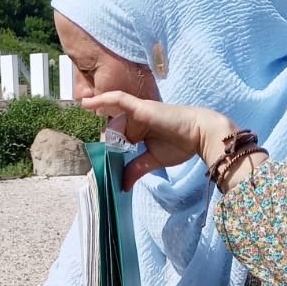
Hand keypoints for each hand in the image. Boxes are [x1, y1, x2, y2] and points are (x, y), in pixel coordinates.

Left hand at [82, 91, 235, 189]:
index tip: (100, 161)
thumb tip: (123, 186)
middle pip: (112, 128)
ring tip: (102, 141)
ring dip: (106, 131)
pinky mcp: (141, 107)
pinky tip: (86, 104)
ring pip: (112, 119)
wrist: (200, 135)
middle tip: (101, 155)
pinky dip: (102, 100)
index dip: (108, 147)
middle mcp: (136, 118)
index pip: (116, 136)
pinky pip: (117, 99)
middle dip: (105, 142)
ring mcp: (138, 111)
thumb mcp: (152, 160)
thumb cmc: (181, 144)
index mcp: (138, 129)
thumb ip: (136, 169)